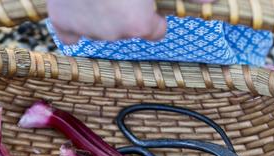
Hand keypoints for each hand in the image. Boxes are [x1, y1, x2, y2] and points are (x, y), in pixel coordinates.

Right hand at [47, 0, 214, 44]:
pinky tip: (80, 6)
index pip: (156, 31)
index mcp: (138, 23)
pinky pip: (71, 33)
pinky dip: (76, 23)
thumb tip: (211, 0)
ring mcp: (85, 29)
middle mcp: (112, 34)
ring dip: (103, 14)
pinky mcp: (61, 21)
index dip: (153, 13)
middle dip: (127, 12)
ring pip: (101, 29)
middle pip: (128, 29)